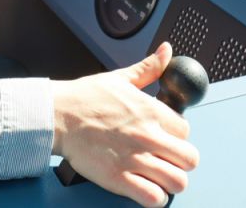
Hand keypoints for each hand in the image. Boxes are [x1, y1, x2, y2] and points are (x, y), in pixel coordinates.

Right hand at [51, 42, 197, 206]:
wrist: (56, 115)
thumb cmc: (84, 98)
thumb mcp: (120, 78)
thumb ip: (149, 67)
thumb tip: (166, 52)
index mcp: (150, 111)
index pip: (186, 130)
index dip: (177, 136)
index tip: (166, 138)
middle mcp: (147, 135)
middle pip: (190, 159)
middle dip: (181, 161)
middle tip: (167, 160)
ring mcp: (134, 159)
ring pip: (177, 181)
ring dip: (170, 181)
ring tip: (158, 176)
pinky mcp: (119, 178)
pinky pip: (154, 198)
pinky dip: (154, 198)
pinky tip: (145, 188)